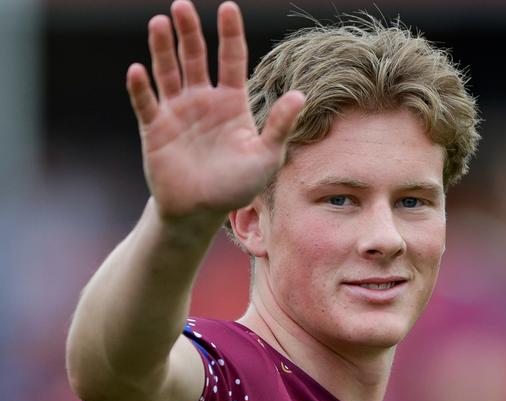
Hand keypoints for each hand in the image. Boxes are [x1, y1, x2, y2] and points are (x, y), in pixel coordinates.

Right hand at [126, 1, 304, 221]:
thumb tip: (300, 95)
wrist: (202, 210)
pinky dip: (141, 88)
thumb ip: (280, 126)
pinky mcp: (154, 129)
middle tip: (182, 6)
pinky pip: (146, 103)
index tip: (227, 8)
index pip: (231, 59)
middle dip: (188, 32)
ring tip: (159, 22)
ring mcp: (177, 112)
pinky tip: (138, 71)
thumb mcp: (265, 157)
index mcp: (231, 102)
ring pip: (168, 72)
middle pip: (194, 57)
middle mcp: (203, 100)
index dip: (229, 34)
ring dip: (162, 48)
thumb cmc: (237, 185)